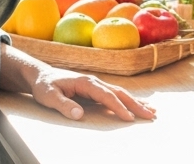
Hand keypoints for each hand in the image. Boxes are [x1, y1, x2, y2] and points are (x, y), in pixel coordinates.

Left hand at [30, 66, 155, 121]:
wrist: (41, 75)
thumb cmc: (44, 86)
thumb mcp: (49, 96)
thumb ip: (63, 105)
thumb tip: (78, 114)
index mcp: (86, 83)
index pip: (106, 96)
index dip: (119, 107)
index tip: (129, 118)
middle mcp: (95, 82)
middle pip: (119, 93)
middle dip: (136, 104)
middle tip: (151, 115)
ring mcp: (96, 85)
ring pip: (120, 93)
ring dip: (136, 102)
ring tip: (152, 111)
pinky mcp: (95, 89)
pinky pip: (115, 95)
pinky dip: (128, 100)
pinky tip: (137, 105)